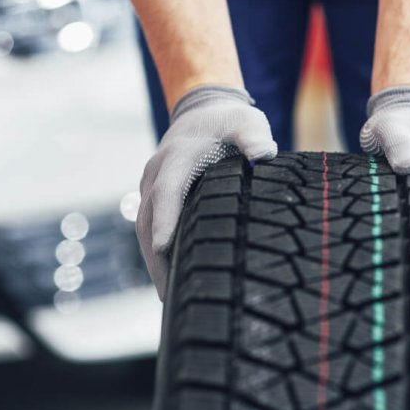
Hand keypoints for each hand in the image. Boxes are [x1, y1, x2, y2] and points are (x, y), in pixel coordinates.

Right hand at [137, 85, 276, 299]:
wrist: (204, 111)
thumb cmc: (230, 121)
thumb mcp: (247, 123)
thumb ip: (254, 137)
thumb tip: (265, 154)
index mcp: (178, 158)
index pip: (167, 191)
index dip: (165, 219)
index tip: (164, 247)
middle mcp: (157, 173)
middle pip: (149, 219)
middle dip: (155, 257)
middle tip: (170, 295)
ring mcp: (152, 186)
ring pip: (145, 227)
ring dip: (153, 261)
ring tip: (170, 298)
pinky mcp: (155, 196)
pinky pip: (150, 226)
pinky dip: (156, 252)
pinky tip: (171, 277)